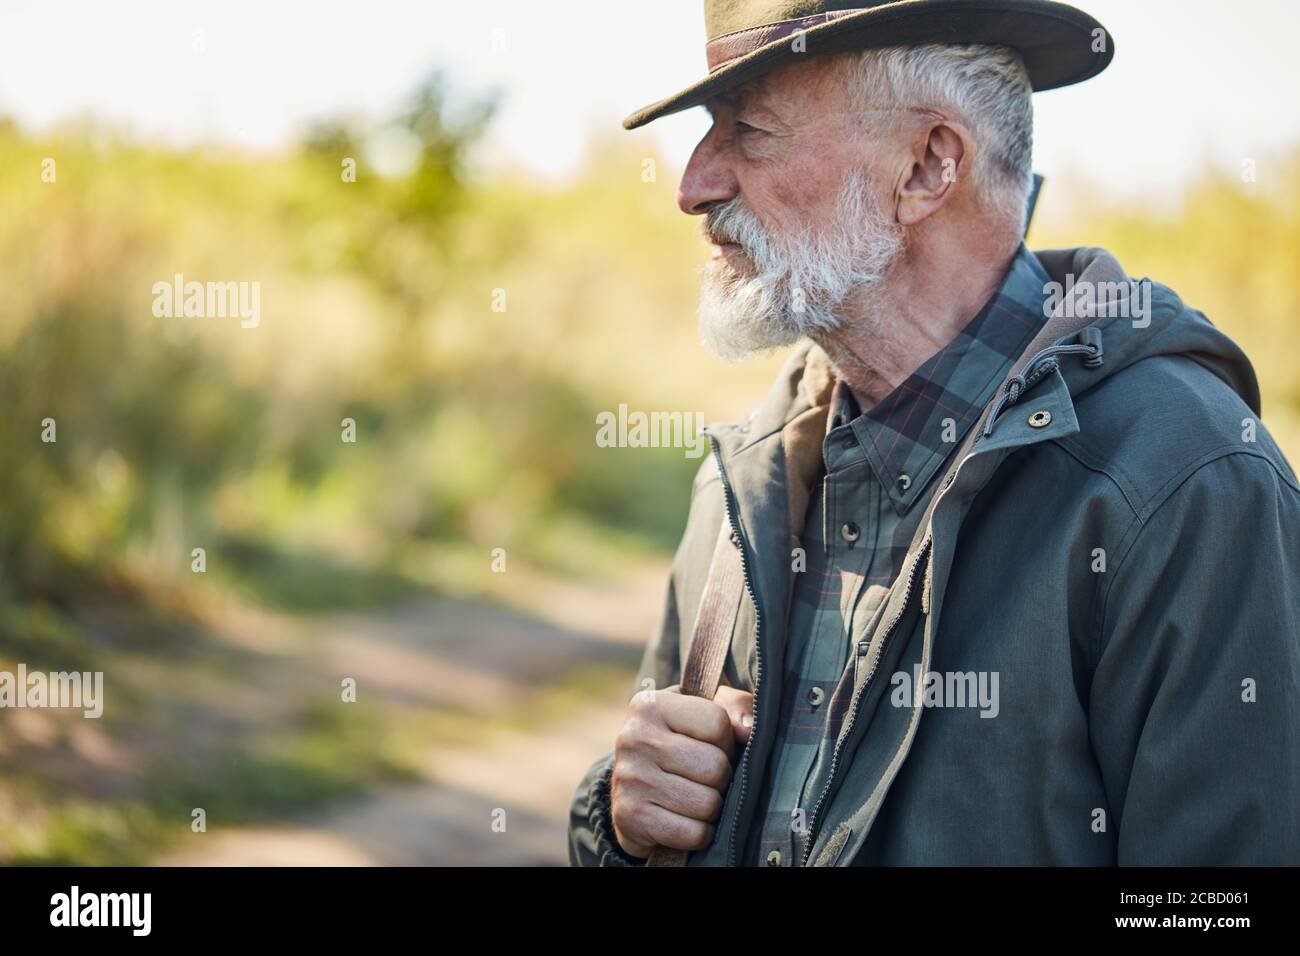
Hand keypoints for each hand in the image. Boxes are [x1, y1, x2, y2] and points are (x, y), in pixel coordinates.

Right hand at [609, 683, 754, 858]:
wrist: (632, 791)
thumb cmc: (680, 744)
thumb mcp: (703, 713)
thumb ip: (734, 707)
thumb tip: (749, 731)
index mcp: (651, 705)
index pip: (717, 722)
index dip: (726, 740)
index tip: (713, 746)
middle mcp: (634, 737)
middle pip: (714, 766)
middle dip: (721, 778)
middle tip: (706, 778)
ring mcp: (629, 778)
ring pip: (707, 804)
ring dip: (712, 807)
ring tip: (696, 797)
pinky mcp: (631, 816)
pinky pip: (693, 833)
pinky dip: (700, 833)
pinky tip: (687, 820)